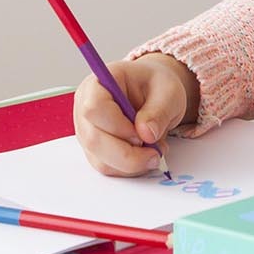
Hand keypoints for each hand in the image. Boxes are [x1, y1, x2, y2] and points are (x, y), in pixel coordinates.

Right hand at [73, 54, 196, 176]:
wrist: (154, 92)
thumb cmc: (156, 85)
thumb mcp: (168, 91)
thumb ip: (159, 110)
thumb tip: (146, 134)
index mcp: (98, 84)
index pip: (94, 108)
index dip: (118, 126)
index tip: (143, 132)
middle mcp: (85, 109)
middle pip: (94, 140)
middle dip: (128, 154)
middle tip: (156, 152)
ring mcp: (88, 132)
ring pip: (101, 160)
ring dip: (132, 163)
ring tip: (155, 150)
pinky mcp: (95, 150)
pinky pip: (108, 168)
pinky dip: (130, 168)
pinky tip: (145, 154)